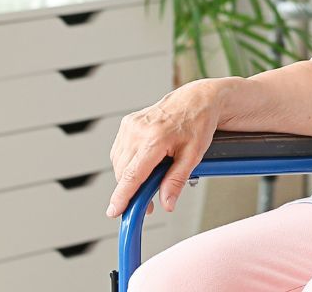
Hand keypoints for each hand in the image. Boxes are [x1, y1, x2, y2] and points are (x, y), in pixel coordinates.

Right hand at [105, 80, 224, 217]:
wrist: (196, 100)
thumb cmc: (197, 124)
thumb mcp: (193, 155)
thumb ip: (176, 181)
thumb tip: (166, 204)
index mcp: (155, 138)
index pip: (132, 174)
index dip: (122, 196)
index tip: (114, 211)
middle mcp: (138, 130)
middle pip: (123, 172)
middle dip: (131, 192)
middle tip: (147, 204)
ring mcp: (130, 125)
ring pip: (119, 163)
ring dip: (128, 178)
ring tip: (149, 182)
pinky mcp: (127, 123)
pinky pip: (119, 152)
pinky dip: (127, 164)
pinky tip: (142, 165)